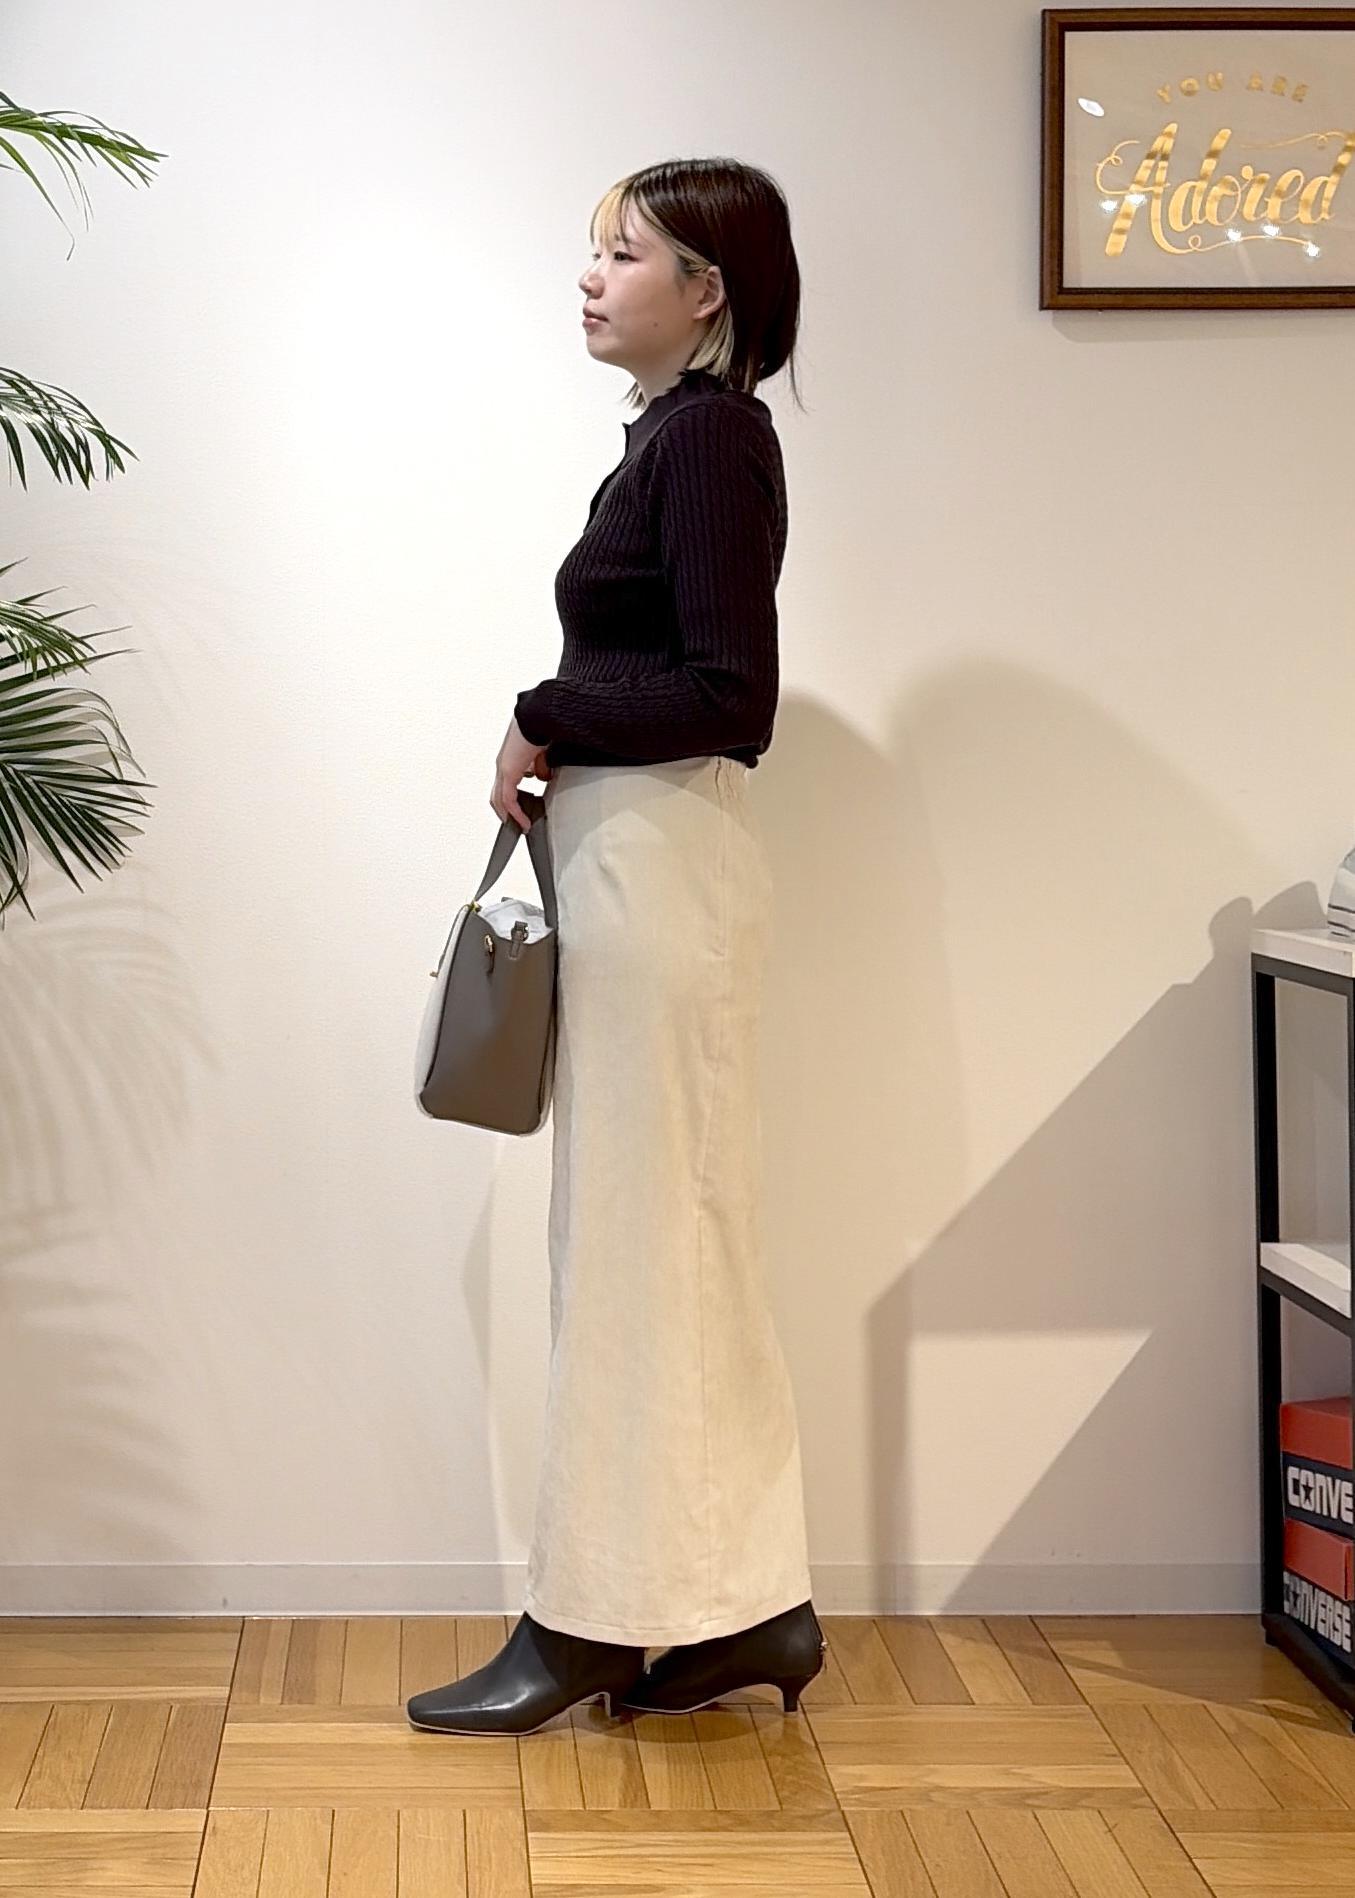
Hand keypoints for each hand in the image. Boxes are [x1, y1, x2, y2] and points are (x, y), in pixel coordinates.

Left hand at [492, 717, 552, 831]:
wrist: (538, 717)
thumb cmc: (540, 726)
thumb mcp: (542, 751)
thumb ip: (540, 765)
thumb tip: (544, 776)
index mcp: (510, 757)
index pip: (505, 783)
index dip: (511, 798)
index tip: (522, 809)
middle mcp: (503, 763)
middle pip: (497, 794)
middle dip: (506, 811)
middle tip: (517, 823)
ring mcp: (503, 769)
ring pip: (499, 800)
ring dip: (510, 815)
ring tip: (520, 826)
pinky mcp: (508, 773)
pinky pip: (509, 800)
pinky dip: (516, 814)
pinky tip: (524, 822)